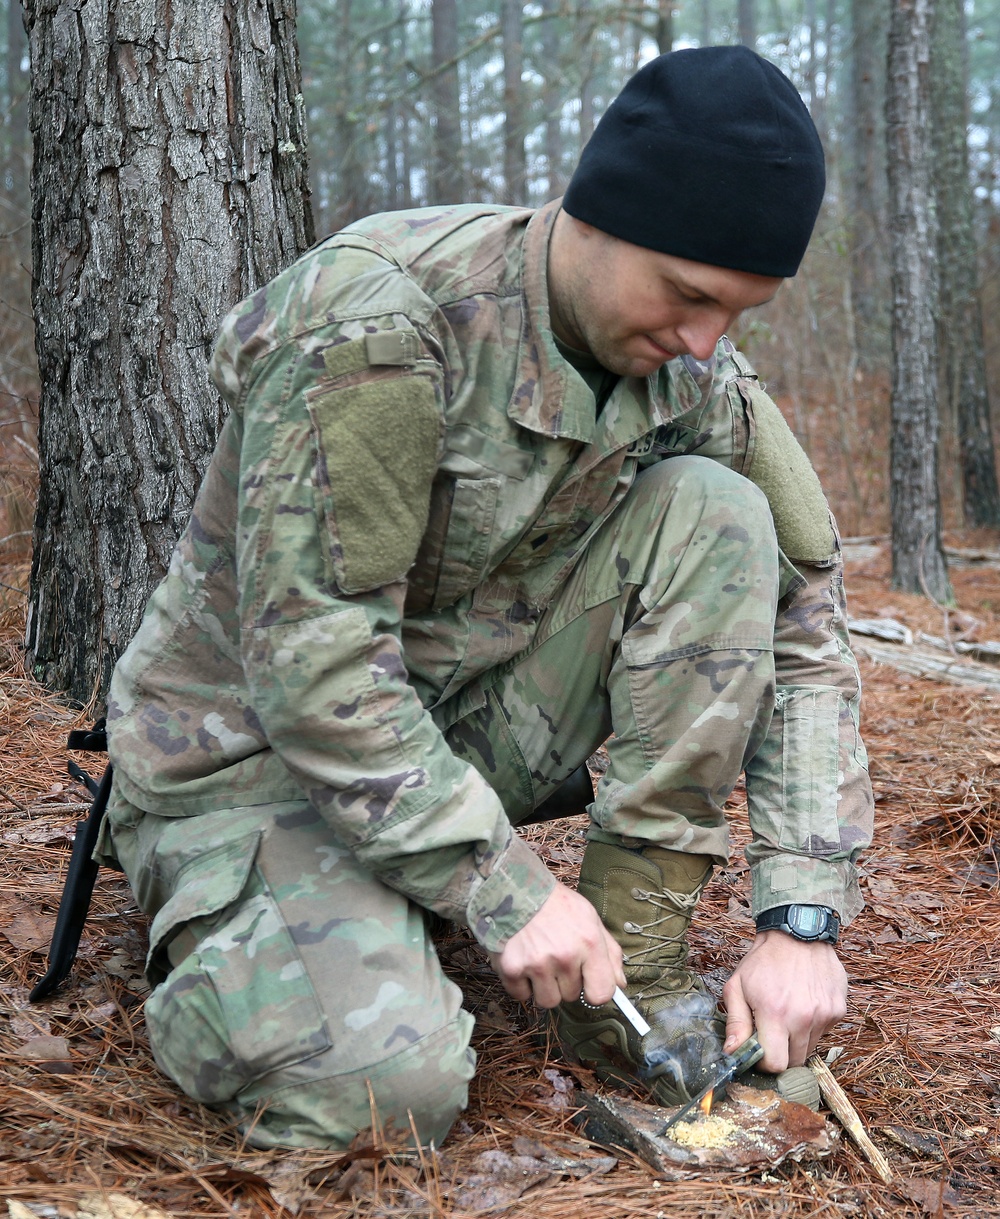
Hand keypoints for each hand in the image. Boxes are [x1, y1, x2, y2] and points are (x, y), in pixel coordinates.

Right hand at [489, 881, 625, 1008]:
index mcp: (589, 943)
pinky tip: (522, 962)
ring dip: (543, 987)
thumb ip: (609, 952)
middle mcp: (564, 956)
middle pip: (571, 996)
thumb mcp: (590, 918)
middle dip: (564, 981)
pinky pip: (522, 996)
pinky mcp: (511, 968)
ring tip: (539, 961)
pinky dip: (521, 984)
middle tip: (555, 956)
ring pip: (547, 1001)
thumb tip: (620, 984)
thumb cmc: (556, 904)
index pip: (602, 993)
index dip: (595, 992)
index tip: (587, 984)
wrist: (515, 888)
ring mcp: (537, 964)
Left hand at [720, 930, 846, 1070]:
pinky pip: (824, 1033)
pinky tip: (804, 1004)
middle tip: (772, 1033)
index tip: (759, 1052)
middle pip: (795, 1062)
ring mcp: (825, 1015)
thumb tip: (732, 1054)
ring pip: (810, 1049)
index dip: (765, 1064)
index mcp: (775, 1014)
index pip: (775, 1065)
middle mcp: (803, 1018)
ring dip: (797, 1040)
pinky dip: (813, 1026)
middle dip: (781, 1053)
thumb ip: (736, 1023)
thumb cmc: (763, 961)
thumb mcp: (737, 986)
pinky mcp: (839, 1010)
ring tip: (788, 1013)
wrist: (797, 933)